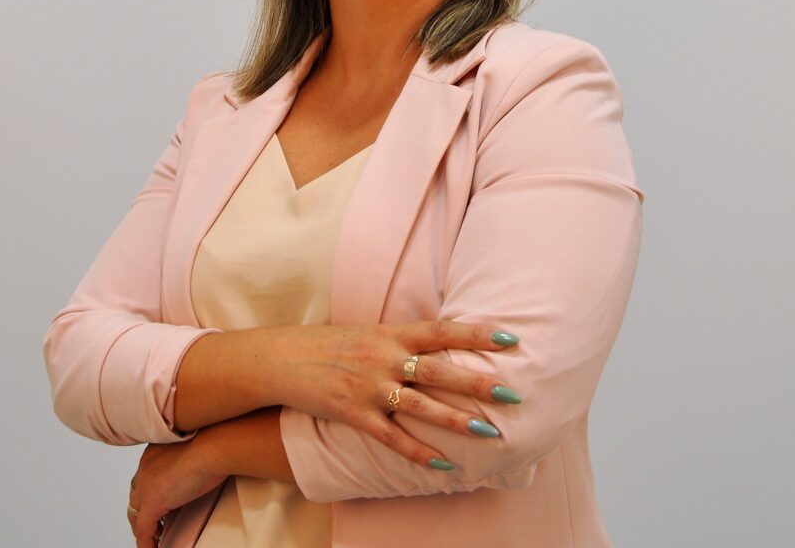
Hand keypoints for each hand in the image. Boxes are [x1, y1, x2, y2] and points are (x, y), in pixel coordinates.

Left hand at [127, 438, 226, 547]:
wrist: (212, 447)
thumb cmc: (212, 444)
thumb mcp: (195, 451)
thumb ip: (187, 462)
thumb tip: (195, 475)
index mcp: (154, 452)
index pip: (145, 477)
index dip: (148, 493)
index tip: (159, 502)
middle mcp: (146, 467)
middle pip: (136, 496)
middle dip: (142, 512)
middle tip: (154, 524)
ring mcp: (147, 485)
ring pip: (136, 514)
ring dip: (144, 527)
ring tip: (154, 537)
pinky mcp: (153, 503)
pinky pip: (144, 529)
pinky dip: (146, 542)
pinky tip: (152, 547)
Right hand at [265, 321, 521, 467]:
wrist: (282, 358)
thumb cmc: (330, 343)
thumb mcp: (369, 330)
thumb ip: (404, 338)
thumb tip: (443, 341)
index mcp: (390, 332)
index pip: (441, 330)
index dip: (476, 334)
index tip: (509, 339)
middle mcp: (384, 358)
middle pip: (438, 370)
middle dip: (476, 382)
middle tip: (512, 392)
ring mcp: (369, 388)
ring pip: (421, 406)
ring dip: (456, 420)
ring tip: (489, 431)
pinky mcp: (354, 414)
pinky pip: (392, 438)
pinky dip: (419, 452)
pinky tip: (445, 464)